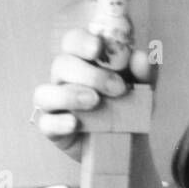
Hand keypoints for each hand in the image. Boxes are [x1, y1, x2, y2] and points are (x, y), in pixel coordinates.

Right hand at [32, 27, 151, 157]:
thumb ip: (143, 74)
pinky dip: (58, 122)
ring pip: (46, 92)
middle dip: (89, 74)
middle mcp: (65, 80)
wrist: (128, 146)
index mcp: (83, 62)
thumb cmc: (129, 111)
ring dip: (70, 94)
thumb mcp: (142, 91)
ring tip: (95, 102)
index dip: (82, 41)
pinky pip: (46, 124)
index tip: (99, 47)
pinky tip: (74, 124)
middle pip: (62, 65)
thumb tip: (140, 57)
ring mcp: (56, 106)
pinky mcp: (54, 131)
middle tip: (117, 87)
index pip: (73, 42)